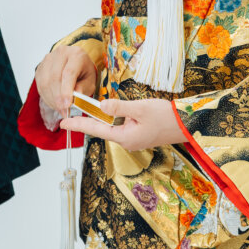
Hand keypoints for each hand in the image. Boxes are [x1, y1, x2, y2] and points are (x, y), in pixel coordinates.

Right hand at [34, 45, 97, 119]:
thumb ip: (83, 88)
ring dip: (52, 99)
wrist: (75, 63)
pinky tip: (54, 102)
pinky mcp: (40, 67)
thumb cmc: (83, 72)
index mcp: (76, 54)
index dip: (66, 90)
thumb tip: (74, 98)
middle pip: (55, 77)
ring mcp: (48, 59)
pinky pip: (40, 85)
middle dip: (58, 98)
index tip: (67, 104)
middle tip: (64, 110)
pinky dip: (46, 97)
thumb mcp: (90, 81)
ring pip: (45, 82)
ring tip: (60, 108)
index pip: (69, 72)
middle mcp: (61, 53)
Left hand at [59, 98, 188, 150]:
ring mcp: (133, 139)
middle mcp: (126, 141)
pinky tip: (108, 113)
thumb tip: (101, 106)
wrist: (187, 125)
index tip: (62, 124)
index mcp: (124, 137)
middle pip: (101, 130)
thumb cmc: (166, 117)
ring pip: (111, 128)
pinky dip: (111, 120)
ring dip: (99, 120)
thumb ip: (119, 107)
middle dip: (86, 122)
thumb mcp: (140, 108)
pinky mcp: (139, 135)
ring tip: (84, 112)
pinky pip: (120, 127)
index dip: (78, 125)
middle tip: (69, 115)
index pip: (95, 130)